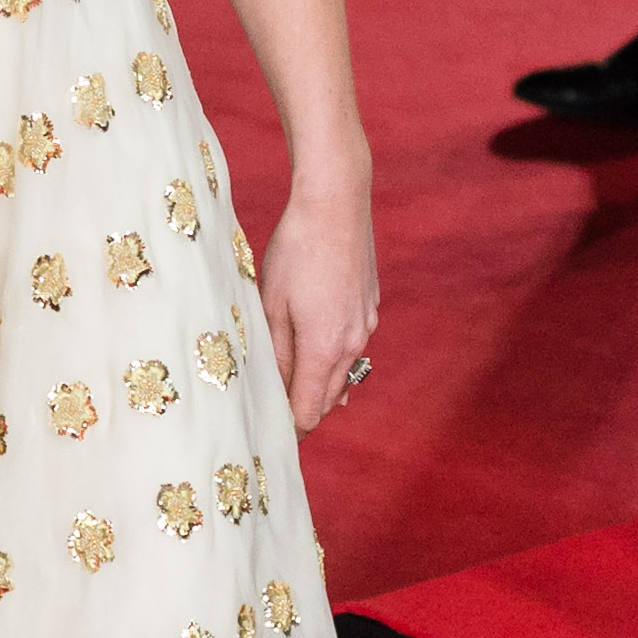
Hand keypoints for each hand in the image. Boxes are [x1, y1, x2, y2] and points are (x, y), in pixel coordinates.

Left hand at [253, 180, 376, 432]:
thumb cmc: (294, 251)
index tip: (267, 432)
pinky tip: (311, 347)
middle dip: (302, 409)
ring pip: (342, 373)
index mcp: (324, 349)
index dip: (288, 427)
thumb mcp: (271, 304)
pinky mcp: (370, 307)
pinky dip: (331, 357)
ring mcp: (366, 326)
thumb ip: (275, 352)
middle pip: (328, 398)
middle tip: (272, 414)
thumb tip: (274, 390)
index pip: (309, 411)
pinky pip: (351, 347)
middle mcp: (352, 344)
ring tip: (287, 385)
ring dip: (317, 383)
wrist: (336, 205)